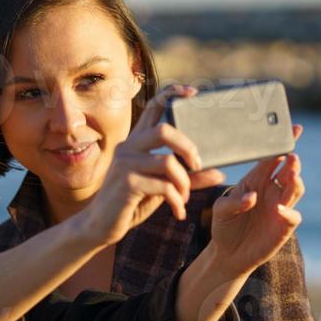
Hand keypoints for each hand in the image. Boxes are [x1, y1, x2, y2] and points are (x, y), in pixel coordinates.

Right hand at [76, 85, 226, 247]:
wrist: (100, 227)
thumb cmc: (130, 204)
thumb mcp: (161, 188)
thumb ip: (188, 178)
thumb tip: (219, 173)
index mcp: (135, 142)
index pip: (152, 107)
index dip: (172, 95)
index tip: (193, 93)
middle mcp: (128, 147)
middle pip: (164, 130)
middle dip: (188, 148)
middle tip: (197, 167)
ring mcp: (125, 163)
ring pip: (168, 162)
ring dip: (184, 183)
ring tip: (184, 198)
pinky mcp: (126, 182)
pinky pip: (164, 186)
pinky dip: (177, 201)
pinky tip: (178, 212)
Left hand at [206, 125, 306, 278]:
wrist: (228, 254)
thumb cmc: (224, 226)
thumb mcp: (221, 211)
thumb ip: (233, 202)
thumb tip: (252, 197)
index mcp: (256, 180)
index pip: (272, 158)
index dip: (282, 144)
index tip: (294, 130)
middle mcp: (272, 191)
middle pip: (288, 171)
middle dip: (292, 162)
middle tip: (292, 156)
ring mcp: (280, 208)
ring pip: (295, 189)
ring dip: (295, 180)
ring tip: (292, 173)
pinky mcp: (284, 226)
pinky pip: (293, 216)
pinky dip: (289, 212)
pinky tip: (280, 210)